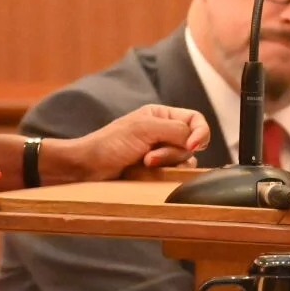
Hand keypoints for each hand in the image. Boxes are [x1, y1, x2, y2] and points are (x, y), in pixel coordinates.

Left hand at [57, 104, 210, 181]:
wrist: (89, 167)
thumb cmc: (111, 144)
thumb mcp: (145, 129)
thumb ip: (176, 131)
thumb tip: (198, 141)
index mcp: (162, 116)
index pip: (195, 120)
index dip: (200, 133)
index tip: (191, 145)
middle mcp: (164, 133)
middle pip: (192, 144)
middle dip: (173, 152)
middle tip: (149, 157)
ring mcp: (161, 153)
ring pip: (185, 161)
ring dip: (167, 163)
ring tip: (144, 164)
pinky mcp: (157, 172)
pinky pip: (175, 175)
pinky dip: (165, 174)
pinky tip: (146, 172)